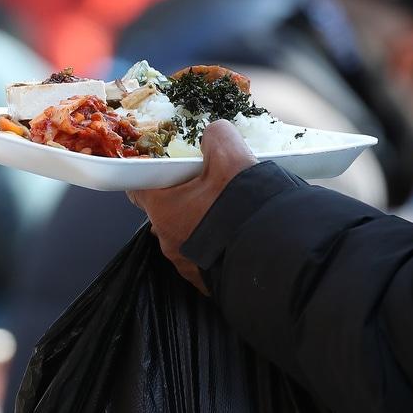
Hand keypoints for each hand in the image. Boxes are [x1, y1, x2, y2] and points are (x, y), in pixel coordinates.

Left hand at [128, 120, 257, 293]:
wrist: (272, 254)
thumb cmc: (243, 206)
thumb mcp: (232, 157)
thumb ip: (217, 136)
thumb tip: (214, 134)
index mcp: (162, 209)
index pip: (139, 188)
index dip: (151, 175)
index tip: (165, 168)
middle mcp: (167, 239)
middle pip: (165, 210)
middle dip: (181, 196)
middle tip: (208, 185)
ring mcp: (184, 263)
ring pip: (184, 233)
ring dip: (198, 221)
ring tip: (225, 210)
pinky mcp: (204, 278)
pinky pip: (201, 254)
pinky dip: (212, 242)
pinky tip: (232, 233)